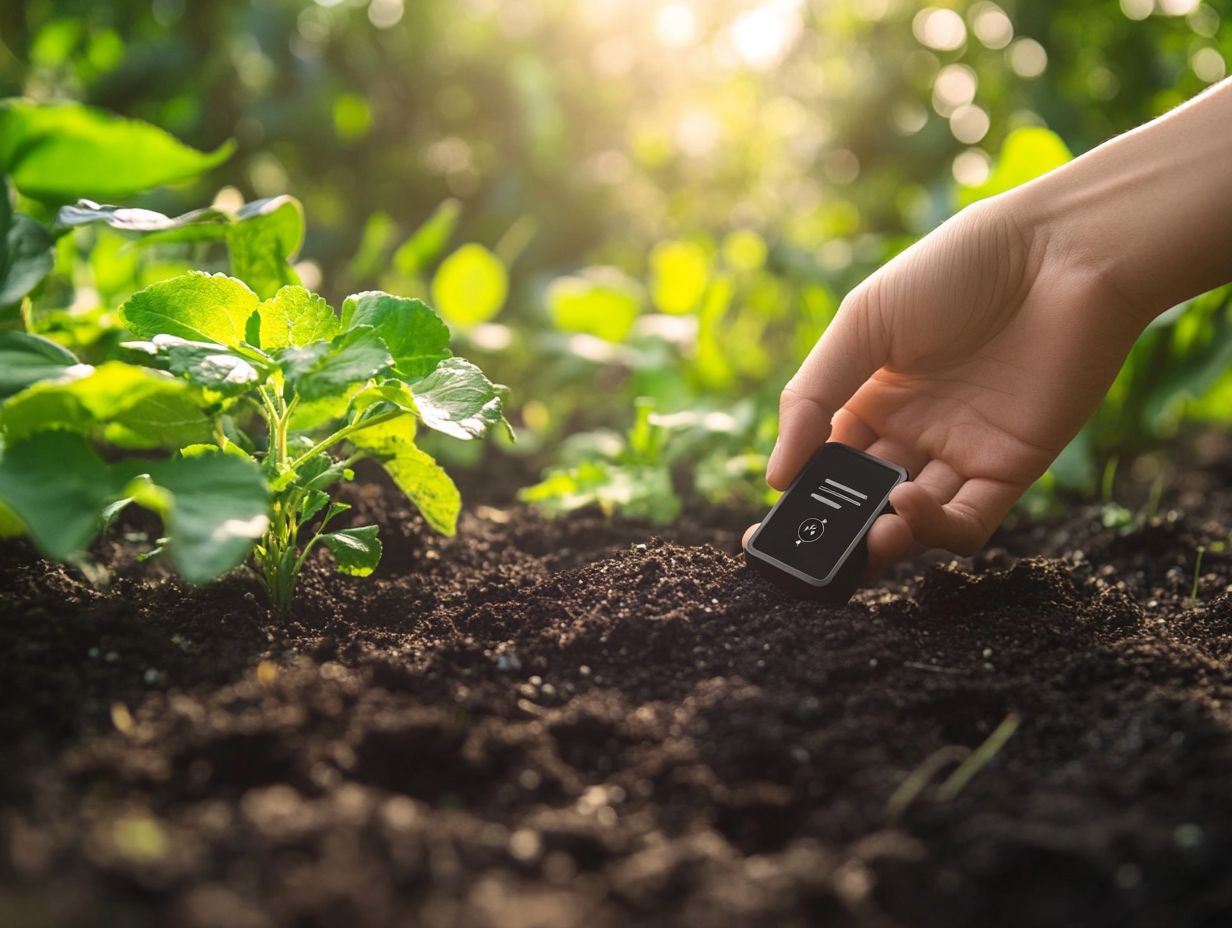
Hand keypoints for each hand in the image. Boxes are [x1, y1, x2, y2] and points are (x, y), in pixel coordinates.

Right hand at [744, 194, 1148, 569]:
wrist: (1061, 252)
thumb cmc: (956, 269)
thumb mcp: (862, 323)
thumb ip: (814, 398)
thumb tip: (777, 475)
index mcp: (873, 395)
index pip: (828, 461)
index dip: (804, 491)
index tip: (774, 520)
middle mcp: (914, 430)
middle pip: (867, 498)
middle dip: (842, 526)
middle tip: (818, 543)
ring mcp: (961, 452)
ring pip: (914, 521)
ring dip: (887, 538)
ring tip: (872, 534)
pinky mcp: (1011, 468)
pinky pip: (967, 522)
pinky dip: (934, 529)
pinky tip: (907, 507)